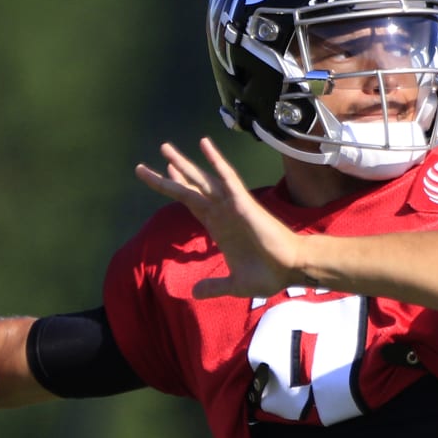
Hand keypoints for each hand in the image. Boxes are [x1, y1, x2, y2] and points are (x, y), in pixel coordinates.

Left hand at [135, 138, 305, 299]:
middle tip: (146, 162)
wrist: (291, 269)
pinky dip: (216, 161)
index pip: (192, 203)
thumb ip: (214, 286)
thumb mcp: (235, 285)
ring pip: (202, 180)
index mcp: (219, 228)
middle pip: (190, 188)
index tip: (163, 175)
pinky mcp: (243, 203)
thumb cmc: (268, 274)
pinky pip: (227, 178)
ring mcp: (231, 206)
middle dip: (169, 174)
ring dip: (183, 164)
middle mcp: (222, 213)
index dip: (177, 189)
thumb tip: (195, 292)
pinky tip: (204, 144)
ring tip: (164, 148)